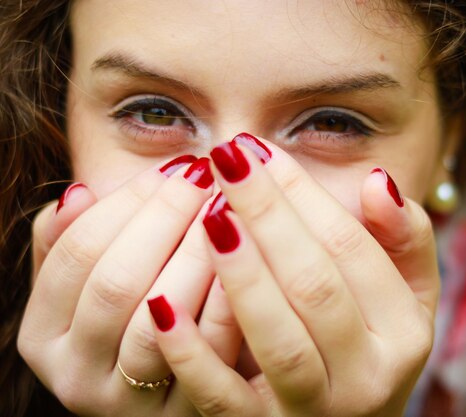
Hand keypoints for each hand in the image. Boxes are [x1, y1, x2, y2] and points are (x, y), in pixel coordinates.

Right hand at [18, 155, 239, 416]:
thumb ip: (75, 242)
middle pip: (116, 282)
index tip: (173, 167)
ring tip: (226, 206)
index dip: (127, 202)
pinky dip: (227, 300)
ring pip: (159, 317)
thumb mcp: (89, 283)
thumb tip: (80, 193)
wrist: (172, 390)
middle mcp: (75, 374)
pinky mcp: (182, 414)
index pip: (77, 252)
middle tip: (206, 176)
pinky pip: (209, 355)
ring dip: (195, 253)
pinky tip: (249, 255)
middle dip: (165, 219)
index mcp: (44, 335)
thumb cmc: (130, 316)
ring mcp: (127, 401)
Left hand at [149, 136, 438, 416]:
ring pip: (277, 339)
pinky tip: (162, 304)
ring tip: (210, 213)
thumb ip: (404, 239)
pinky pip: (223, 398)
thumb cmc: (370, 346)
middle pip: (313, 284)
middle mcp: (367, 376)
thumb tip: (375, 181)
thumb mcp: (407, 297)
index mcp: (403, 332)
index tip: (261, 150)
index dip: (304, 194)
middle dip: (267, 215)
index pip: (350, 248)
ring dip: (241, 274)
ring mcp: (314, 411)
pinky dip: (193, 354)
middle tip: (227, 157)